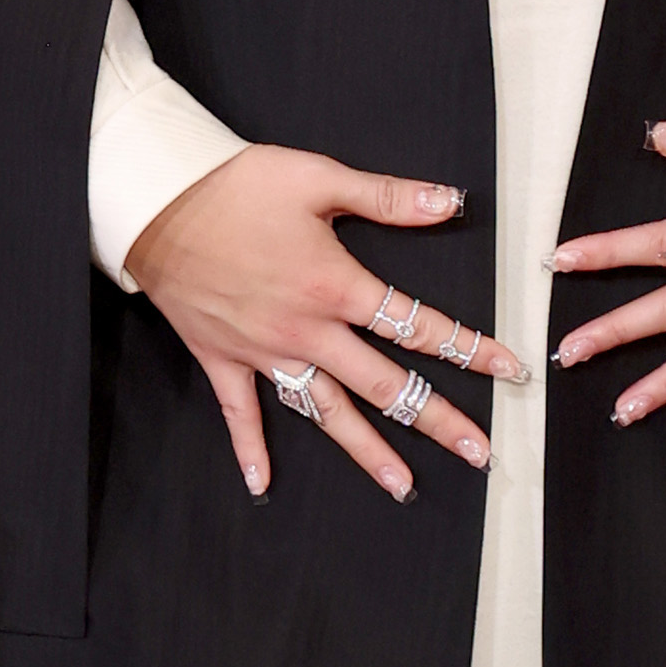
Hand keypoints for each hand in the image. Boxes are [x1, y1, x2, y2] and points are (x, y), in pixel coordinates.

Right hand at [125, 144, 529, 503]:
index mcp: (335, 287)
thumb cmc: (235, 186)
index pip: (416, 326)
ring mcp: (264, 352)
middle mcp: (306, 331)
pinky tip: (262, 487)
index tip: (509, 369)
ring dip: (367, 451)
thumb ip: (388, 197)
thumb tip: (451, 201)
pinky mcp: (222, 360)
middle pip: (384, 386)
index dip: (468, 348)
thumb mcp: (317, 178)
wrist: (156, 201)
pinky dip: (250, 452)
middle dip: (438, 420)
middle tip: (480, 453)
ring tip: (404, 488)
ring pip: (326, 413)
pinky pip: (240, 415)